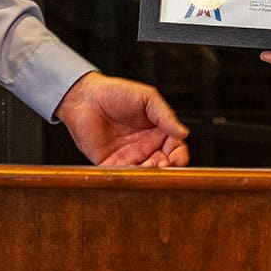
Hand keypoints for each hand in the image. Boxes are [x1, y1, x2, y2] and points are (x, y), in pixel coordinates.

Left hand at [56, 71, 190, 166]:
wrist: (85, 97)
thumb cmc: (116, 92)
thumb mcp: (147, 98)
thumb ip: (165, 115)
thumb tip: (184, 133)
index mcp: (157, 131)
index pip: (175, 149)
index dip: (179, 156)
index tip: (176, 157)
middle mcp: (145, 146)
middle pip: (163, 165)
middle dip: (167, 168)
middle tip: (163, 164)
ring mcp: (128, 156)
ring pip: (145, 174)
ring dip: (150, 174)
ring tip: (149, 167)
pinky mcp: (110, 164)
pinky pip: (123, 176)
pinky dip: (131, 177)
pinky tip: (133, 170)